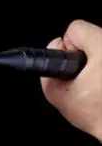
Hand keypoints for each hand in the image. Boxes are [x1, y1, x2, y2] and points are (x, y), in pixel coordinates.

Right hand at [41, 19, 101, 141]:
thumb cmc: (97, 116)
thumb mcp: (57, 94)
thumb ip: (48, 68)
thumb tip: (55, 49)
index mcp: (101, 49)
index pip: (76, 29)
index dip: (68, 47)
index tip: (72, 64)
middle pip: (93, 38)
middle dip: (85, 56)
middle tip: (86, 79)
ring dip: (98, 64)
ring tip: (99, 86)